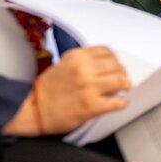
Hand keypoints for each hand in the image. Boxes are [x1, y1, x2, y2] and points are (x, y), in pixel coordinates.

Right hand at [3, 47, 129, 135]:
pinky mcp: (92, 106)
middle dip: (121, 72)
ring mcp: (89, 87)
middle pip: (116, 65)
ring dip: (125, 86)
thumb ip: (83, 62)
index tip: (116, 65)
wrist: (35, 109)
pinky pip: (118, 102)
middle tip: (122, 79)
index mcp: (76, 57)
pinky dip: (122, 103)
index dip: (115, 59)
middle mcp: (83, 69)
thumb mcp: (63, 65)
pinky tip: (119, 103)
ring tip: (123, 89)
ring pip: (121, 81)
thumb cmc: (47, 90)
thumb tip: (104, 65)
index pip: (107, 52)